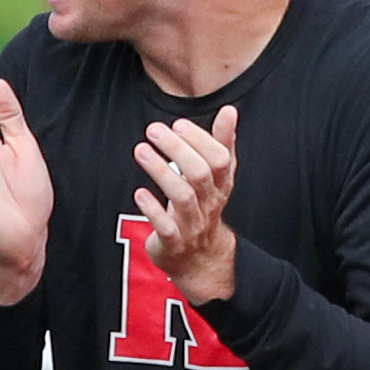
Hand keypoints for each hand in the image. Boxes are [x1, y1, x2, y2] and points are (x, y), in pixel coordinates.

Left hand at [132, 105, 239, 303]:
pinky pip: (165, 226)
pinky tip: (139, 192)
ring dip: (161, 172)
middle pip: (200, 174)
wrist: (200, 258)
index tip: (179, 124)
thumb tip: (230, 111)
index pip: (219, 159)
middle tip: (154, 130)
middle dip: (178, 150)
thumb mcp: (217, 178)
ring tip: (141, 150)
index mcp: (221, 185)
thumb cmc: (203, 207)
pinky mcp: (173, 242)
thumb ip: (222, 144)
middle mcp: (209, 203)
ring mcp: (192, 224)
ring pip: (182, 197)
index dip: (200, 140)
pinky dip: (152, 209)